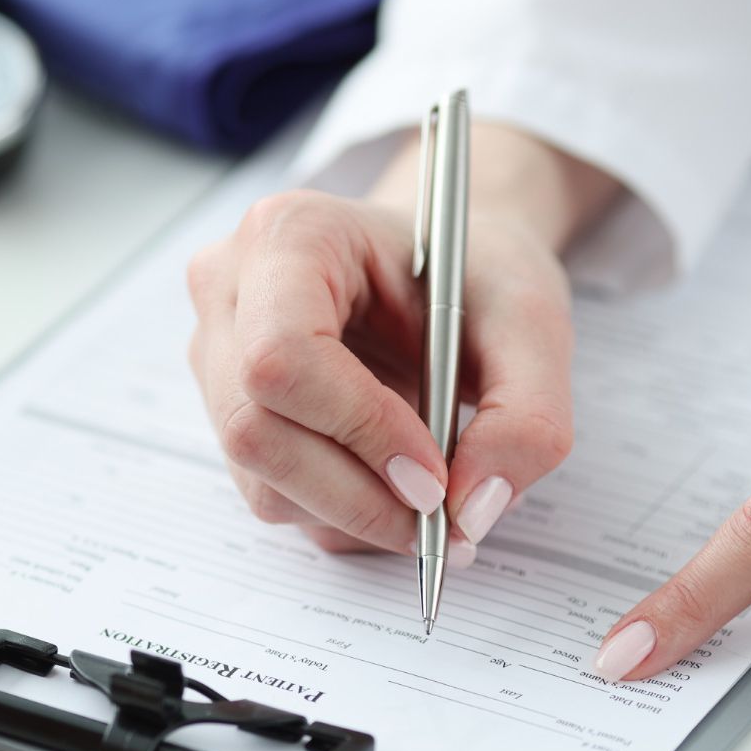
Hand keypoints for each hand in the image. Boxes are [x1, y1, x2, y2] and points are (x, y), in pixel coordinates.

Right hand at [187, 123, 617, 555]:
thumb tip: (473, 511)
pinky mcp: (226, 411)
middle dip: (357, 495)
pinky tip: (387, 478)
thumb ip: (526, 419)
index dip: (358, 430)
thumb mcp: (533, 327)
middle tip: (441, 516)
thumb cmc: (475, 274)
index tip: (433, 477)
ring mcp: (216, 355)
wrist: (442, 270)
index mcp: (291, 234)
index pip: (282, 356)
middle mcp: (230, 291)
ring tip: (424, 490)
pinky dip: (339, 514)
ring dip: (353, 512)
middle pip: (255, 430)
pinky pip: (269, 495)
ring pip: (260, 479)